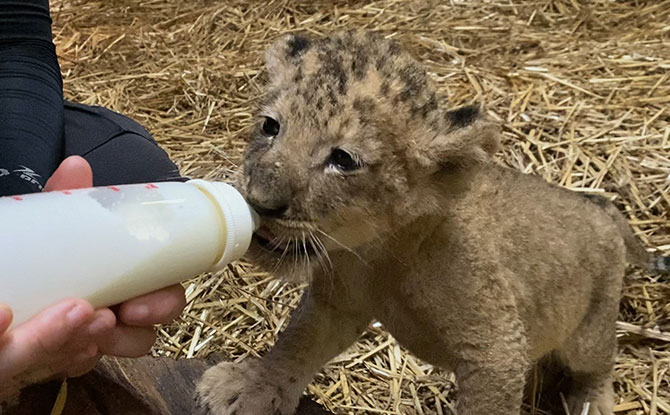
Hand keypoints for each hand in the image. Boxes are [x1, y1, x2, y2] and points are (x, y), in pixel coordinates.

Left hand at [0, 156, 185, 400]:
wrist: (14, 278)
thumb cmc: (46, 249)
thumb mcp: (55, 225)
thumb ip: (67, 202)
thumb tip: (77, 165)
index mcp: (131, 275)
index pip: (166, 294)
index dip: (162, 304)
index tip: (135, 308)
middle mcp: (124, 307)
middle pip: (149, 331)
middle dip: (135, 334)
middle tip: (111, 323)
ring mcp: (98, 334)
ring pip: (118, 351)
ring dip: (105, 347)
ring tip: (79, 340)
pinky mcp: (72, 354)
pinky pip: (82, 366)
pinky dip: (74, 360)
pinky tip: (60, 353)